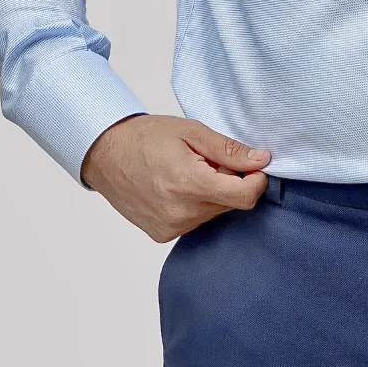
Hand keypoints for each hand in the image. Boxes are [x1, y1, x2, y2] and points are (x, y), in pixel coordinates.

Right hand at [79, 113, 272, 241]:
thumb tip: (262, 160)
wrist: (106, 154)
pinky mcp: (162, 235)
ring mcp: (170, 228)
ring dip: (213, 193)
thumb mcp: (192, 132)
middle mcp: (181, 213)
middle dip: (230, 182)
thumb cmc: (146, 137)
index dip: (256, 180)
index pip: (245, 197)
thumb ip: (229, 150)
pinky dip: (196, 204)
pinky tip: (177, 186)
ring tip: (188, 172)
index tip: (253, 164)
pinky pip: (196, 221)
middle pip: (231, 204)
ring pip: (214, 213)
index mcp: (189, 185)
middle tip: (208, 161)